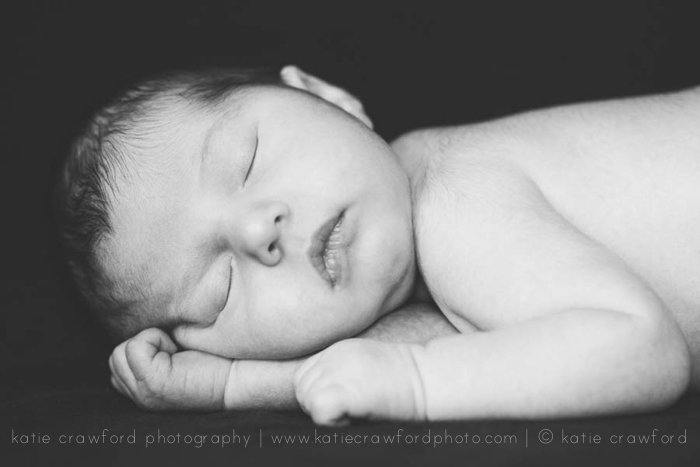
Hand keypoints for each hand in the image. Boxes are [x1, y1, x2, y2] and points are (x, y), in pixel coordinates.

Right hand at [109, 328, 231, 409]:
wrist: (235, 374)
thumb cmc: (211, 358)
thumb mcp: (172, 355)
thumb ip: (149, 350)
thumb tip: (136, 314)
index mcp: (141, 389)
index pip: (117, 361)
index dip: (142, 347)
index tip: (172, 350)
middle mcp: (138, 395)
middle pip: (116, 356)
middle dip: (144, 344)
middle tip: (175, 351)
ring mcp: (143, 392)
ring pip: (121, 351)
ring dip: (150, 341)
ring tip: (176, 352)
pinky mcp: (153, 383)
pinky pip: (136, 346)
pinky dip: (156, 339)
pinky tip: (177, 351)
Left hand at [294, 339, 426, 424]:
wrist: (428, 378)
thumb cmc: (403, 381)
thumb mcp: (365, 367)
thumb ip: (339, 373)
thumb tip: (318, 399)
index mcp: (336, 350)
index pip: (304, 376)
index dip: (318, 393)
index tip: (345, 400)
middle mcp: (332, 356)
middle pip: (302, 389)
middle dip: (319, 405)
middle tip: (351, 409)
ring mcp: (337, 371)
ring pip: (308, 401)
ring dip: (326, 413)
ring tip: (356, 411)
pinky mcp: (344, 390)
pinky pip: (318, 411)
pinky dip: (332, 421)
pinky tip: (355, 416)